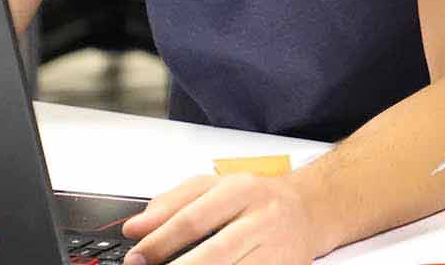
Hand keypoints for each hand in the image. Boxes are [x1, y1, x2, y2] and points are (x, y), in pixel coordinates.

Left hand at [123, 172, 320, 264]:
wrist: (309, 209)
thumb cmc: (255, 199)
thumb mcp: (214, 186)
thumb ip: (171, 203)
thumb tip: (135, 228)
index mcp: (241, 190)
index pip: (193, 219)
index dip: (158, 243)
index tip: (135, 258)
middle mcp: (262, 218)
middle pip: (215, 253)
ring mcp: (276, 248)